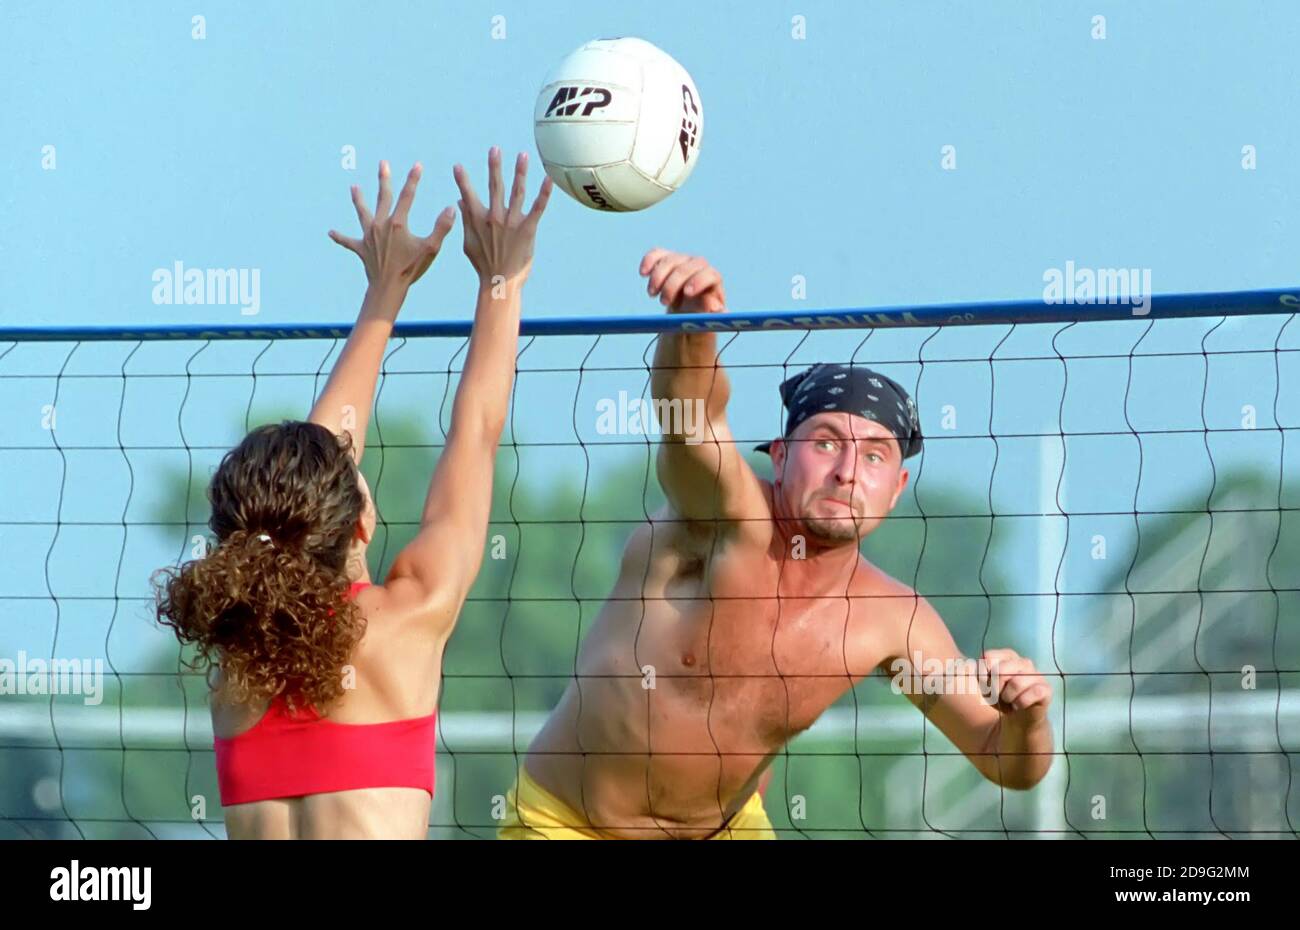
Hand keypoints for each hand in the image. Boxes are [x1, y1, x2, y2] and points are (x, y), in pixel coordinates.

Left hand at [329, 161, 455, 292]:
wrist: (388, 287)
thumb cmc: (410, 269)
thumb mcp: (431, 248)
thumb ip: (442, 227)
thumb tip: (452, 208)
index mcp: (398, 223)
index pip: (407, 195)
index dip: (413, 179)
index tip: (417, 165)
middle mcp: (381, 225)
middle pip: (382, 197)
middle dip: (384, 179)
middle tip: (383, 164)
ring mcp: (369, 236)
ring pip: (362, 213)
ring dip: (358, 199)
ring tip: (354, 188)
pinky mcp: (361, 248)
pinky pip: (348, 241)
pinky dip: (340, 237)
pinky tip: (330, 232)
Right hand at [453, 147, 552, 288]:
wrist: (499, 282)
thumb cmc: (484, 265)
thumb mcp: (468, 243)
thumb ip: (464, 221)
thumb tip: (459, 202)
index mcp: (478, 219)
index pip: (468, 194)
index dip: (463, 180)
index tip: (458, 166)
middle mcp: (494, 217)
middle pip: (494, 186)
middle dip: (494, 166)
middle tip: (494, 149)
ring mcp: (511, 222)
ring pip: (516, 191)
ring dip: (519, 172)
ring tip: (522, 155)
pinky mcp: (527, 229)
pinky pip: (537, 207)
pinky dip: (544, 193)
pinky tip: (549, 179)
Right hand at [640, 249, 726, 313]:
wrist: (685, 313)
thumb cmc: (697, 318)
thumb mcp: (703, 320)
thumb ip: (708, 313)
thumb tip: (715, 307)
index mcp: (713, 282)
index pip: (709, 275)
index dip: (698, 281)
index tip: (686, 293)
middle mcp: (699, 267)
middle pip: (687, 267)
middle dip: (673, 283)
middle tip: (663, 302)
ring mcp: (682, 261)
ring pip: (671, 260)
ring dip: (658, 277)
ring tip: (652, 294)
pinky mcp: (667, 260)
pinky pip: (657, 254)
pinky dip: (649, 261)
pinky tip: (643, 273)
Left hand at [979, 649, 1051, 725]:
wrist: (1019, 718)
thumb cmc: (1001, 697)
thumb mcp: (985, 685)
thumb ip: (980, 673)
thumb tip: (978, 666)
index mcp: (1007, 656)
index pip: (988, 657)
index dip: (983, 675)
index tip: (987, 684)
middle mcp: (1023, 662)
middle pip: (1001, 670)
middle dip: (995, 688)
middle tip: (999, 696)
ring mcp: (1036, 675)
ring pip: (1016, 683)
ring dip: (1008, 698)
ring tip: (1010, 701)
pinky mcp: (1045, 689)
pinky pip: (1029, 695)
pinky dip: (1019, 704)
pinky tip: (1019, 706)